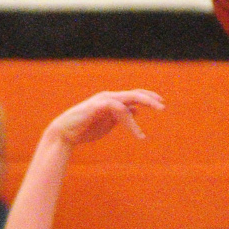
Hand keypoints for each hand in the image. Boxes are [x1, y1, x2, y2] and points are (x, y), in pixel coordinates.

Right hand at [49, 90, 163, 145]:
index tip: (161, 103)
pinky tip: (138, 134)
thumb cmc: (86, 129)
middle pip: (134, 94)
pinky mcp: (97, 106)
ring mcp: (102, 100)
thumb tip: (136, 111)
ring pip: (127, 100)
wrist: (66, 133)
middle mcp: (109, 97)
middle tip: (163, 107)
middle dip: (150, 99)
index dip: (148, 97)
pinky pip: (118, 110)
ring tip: (152, 119)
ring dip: (141, 108)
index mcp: (112, 100)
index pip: (134, 95)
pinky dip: (129, 122)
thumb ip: (122, 117)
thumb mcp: (109, 123)